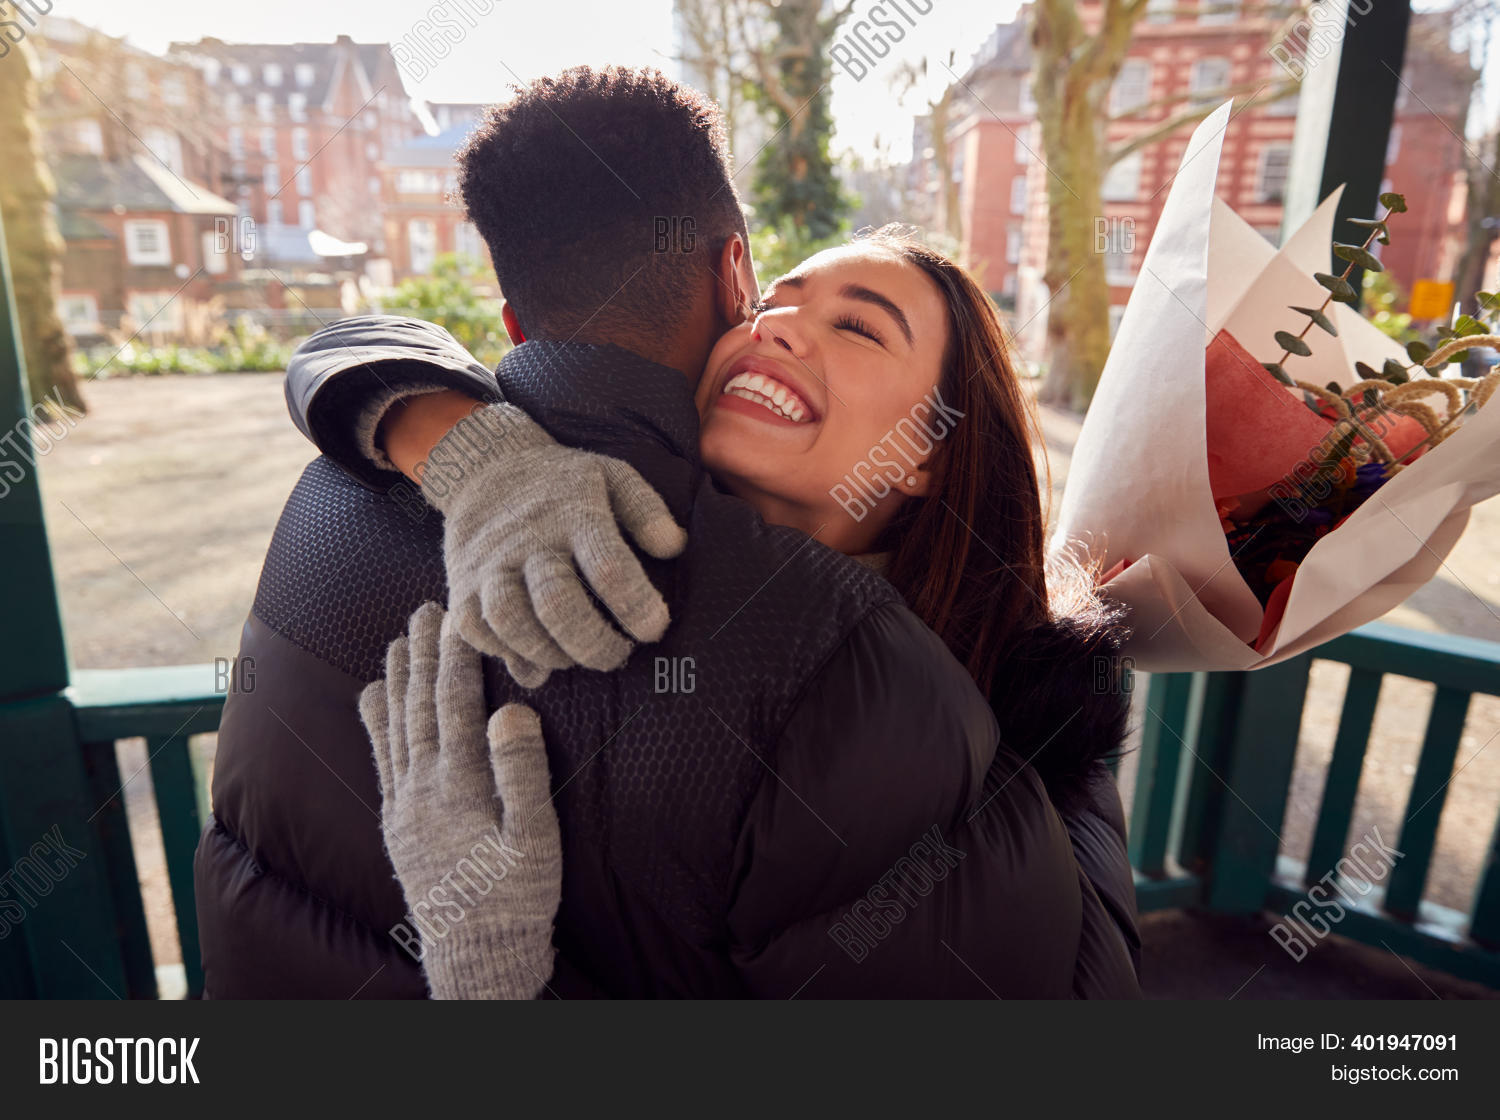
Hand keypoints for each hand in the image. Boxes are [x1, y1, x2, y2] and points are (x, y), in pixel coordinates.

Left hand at [359, 602, 561, 998]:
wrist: (474, 953)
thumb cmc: (517, 896)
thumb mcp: (535, 838)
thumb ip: (522, 772)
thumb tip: (513, 711)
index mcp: (461, 785)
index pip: (457, 704)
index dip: (457, 655)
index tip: (459, 612)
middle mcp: (424, 787)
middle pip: (421, 706)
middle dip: (423, 654)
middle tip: (423, 607)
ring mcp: (405, 803)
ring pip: (396, 726)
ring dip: (397, 677)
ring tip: (398, 638)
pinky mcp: (397, 821)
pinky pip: (382, 757)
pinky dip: (376, 720)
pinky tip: (372, 695)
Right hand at [418, 403, 685, 686]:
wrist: (485, 469)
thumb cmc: (562, 483)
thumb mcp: (612, 476)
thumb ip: (646, 509)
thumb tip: (674, 545)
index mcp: (574, 513)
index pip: (608, 566)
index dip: (636, 605)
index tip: (655, 627)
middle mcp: (528, 540)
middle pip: (557, 604)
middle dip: (595, 643)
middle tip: (619, 655)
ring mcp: (489, 564)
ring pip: (511, 622)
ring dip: (550, 653)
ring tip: (577, 657)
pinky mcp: (461, 585)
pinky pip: (478, 631)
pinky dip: (507, 654)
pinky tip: (537, 657)